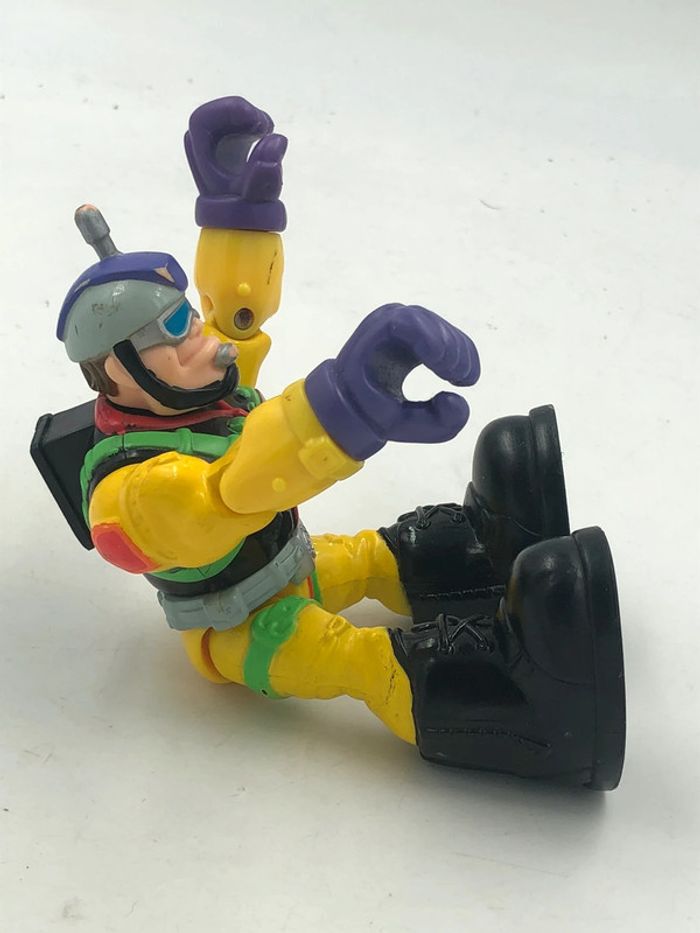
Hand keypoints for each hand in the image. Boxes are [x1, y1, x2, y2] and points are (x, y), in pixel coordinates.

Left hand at [304, 304, 479, 459]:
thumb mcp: (398, 426)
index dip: (431, 340)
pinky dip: (460, 352)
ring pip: (440, 327)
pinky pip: (445, 334)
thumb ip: (432, 423)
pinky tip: (461, 375)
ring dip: (459, 352)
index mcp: (373, 340)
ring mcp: (405, 325)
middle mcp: (389, 323)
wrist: (352, 401)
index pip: (405, 323)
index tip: (447, 368)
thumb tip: (457, 400)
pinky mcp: (418, 331)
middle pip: (428, 323)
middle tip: (462, 380)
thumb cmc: (370, 412)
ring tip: (463, 380)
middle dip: (451, 350)